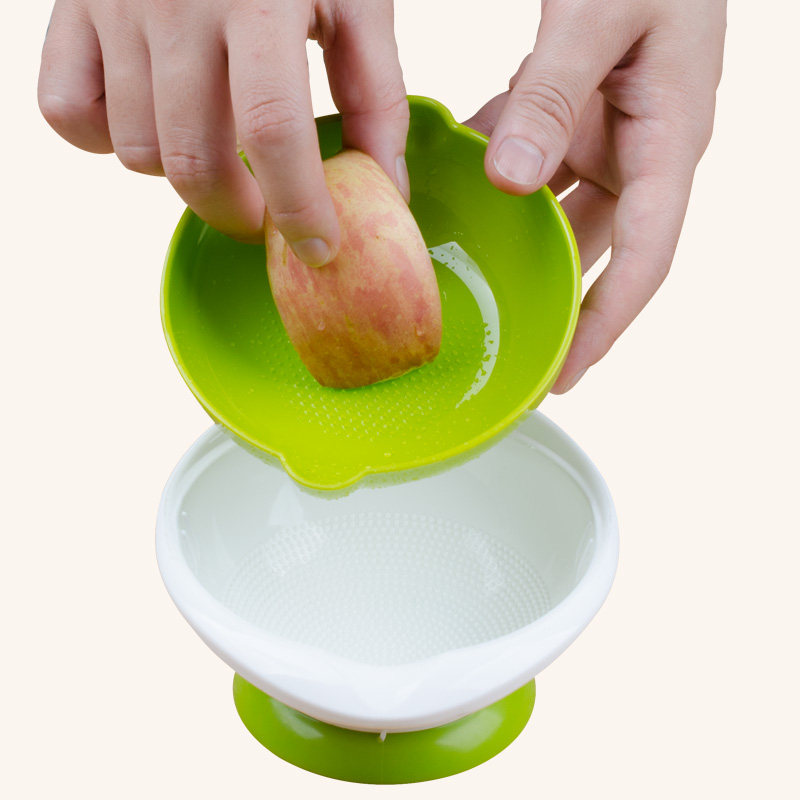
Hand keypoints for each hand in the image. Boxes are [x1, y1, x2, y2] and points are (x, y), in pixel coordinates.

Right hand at [38, 0, 409, 265]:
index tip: (319, 248)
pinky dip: (107, 142)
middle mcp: (175, 5)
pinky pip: (66, 113)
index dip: (298, 207)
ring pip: (136, 151)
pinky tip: (155, 125)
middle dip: (239, 213)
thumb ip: (376, 95)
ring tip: (221, 153)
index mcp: (258, 1)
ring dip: (185, 177)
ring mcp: (114, 8)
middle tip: (268, 216)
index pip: (274, 131)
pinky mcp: (73, 9)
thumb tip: (386, 187)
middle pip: (194, 161)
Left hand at [465, 0, 725, 391]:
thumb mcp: (602, 14)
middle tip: (502, 342)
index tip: (564, 373)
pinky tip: (452, 186)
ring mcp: (602, 133)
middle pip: (594, 249)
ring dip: (512, 239)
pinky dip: (491, 171)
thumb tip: (510, 180)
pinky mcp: (571, 111)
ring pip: (554, 209)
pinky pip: (527, 155)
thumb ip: (554, 94)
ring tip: (464, 278)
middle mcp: (639, 152)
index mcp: (669, 144)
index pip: (645, 259)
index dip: (605, 323)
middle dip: (554, 298)